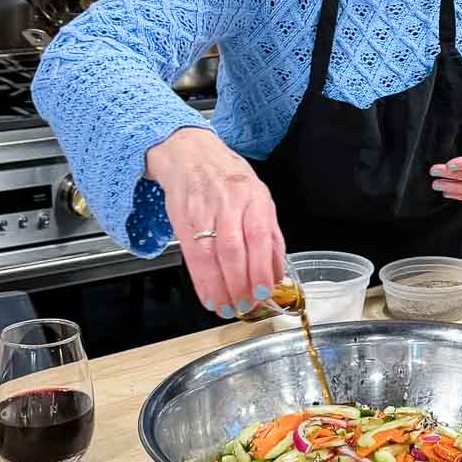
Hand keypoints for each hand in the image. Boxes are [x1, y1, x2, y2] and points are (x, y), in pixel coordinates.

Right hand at [145, 128, 284, 314]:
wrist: (190, 154)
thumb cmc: (228, 178)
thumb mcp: (258, 197)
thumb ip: (270, 234)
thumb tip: (277, 271)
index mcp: (254, 197)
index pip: (260, 235)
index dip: (261, 266)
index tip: (264, 290)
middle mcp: (229, 203)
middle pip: (234, 249)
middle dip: (241, 283)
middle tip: (247, 305)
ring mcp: (204, 211)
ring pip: (212, 255)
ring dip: (221, 287)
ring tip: (229, 307)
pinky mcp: (183, 220)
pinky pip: (193, 256)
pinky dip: (202, 281)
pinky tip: (209, 296)